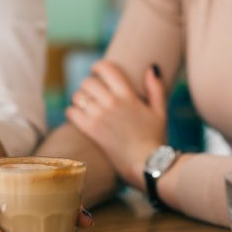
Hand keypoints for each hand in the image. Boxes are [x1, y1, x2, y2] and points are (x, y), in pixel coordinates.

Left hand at [66, 60, 166, 188]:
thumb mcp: (160, 112)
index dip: (98, 67)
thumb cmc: (154, 139)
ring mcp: (100, 116)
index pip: (106, 68)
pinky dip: (72, 112)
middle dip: (88, 85)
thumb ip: (156, 88)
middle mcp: (112, 102)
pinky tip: (79, 117)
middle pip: (88, 81)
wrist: (146, 165)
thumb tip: (152, 67)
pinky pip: (71, 112)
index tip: (97, 71)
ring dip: (79, 99)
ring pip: (78, 96)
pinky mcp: (91, 130)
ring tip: (85, 105)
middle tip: (91, 93)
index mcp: (128, 95)